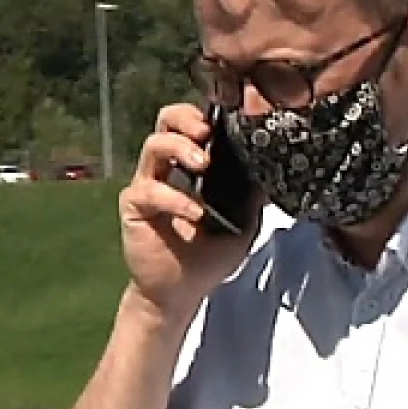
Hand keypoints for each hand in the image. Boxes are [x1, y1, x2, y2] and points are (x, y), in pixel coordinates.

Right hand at [117, 103, 258, 320]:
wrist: (181, 293)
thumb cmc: (208, 258)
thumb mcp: (243, 225)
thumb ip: (253, 198)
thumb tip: (272, 172)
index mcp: (191, 167)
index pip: (191, 124)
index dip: (205, 114)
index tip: (228, 123)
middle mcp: (167, 169)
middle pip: (166, 121)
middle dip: (187, 118)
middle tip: (208, 133)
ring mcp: (148, 185)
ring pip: (154, 146)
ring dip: (181, 148)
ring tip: (203, 165)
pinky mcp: (135, 206)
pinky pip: (149, 190)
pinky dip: (175, 198)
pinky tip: (195, 212)